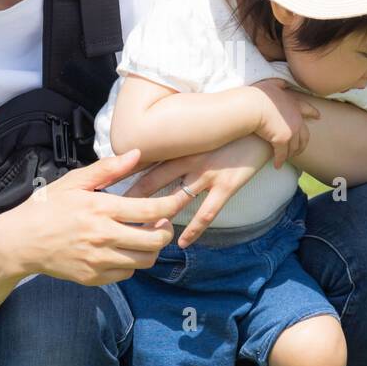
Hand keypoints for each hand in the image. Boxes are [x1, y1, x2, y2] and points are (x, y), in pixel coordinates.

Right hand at [0, 148, 194, 285]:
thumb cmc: (48, 207)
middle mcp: (103, 237)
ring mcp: (99, 260)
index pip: (151, 210)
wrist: (21, 241)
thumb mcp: (75, 181)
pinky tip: (123, 249)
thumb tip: (137, 154)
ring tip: (144, 235)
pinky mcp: (93, 277)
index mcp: (101, 208)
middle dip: (166, 230)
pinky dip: (131, 262)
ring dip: (151, 248)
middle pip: (155, 240)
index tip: (177, 201)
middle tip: (161, 222)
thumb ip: (109, 169)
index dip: (172, 206)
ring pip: (145, 260)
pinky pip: (126, 273)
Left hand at [122, 134, 272, 247]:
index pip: (145, 161)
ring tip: (139, 234)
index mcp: (180, 146)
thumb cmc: (230, 130)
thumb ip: (181, 145)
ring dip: (157, 217)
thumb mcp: (202, 134)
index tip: (103, 186)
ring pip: (175, 199)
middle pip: (152, 182)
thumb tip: (156, 156)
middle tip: (108, 215)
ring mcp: (207, 173)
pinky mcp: (226, 184)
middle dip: (130, 200)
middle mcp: (189, 159)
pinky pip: (206, 212)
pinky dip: (193, 229)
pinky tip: (183, 242)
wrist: (263, 123)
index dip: (124, 174)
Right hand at [250, 77, 320, 169]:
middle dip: (302, 143)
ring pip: (294, 147)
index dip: (313, 113)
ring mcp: (291, 130)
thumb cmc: (258, 95)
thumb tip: (283, 82)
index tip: (318, 116)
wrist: (252, 105)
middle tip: (300, 149)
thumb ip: (279, 84)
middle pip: (304, 134)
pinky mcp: (282, 140)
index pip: (308, 109)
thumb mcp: (271, 85)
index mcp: (294, 104)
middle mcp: (296, 118)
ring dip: (291, 154)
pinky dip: (280, 160)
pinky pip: (283, 154)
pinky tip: (277, 165)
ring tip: (286, 158)